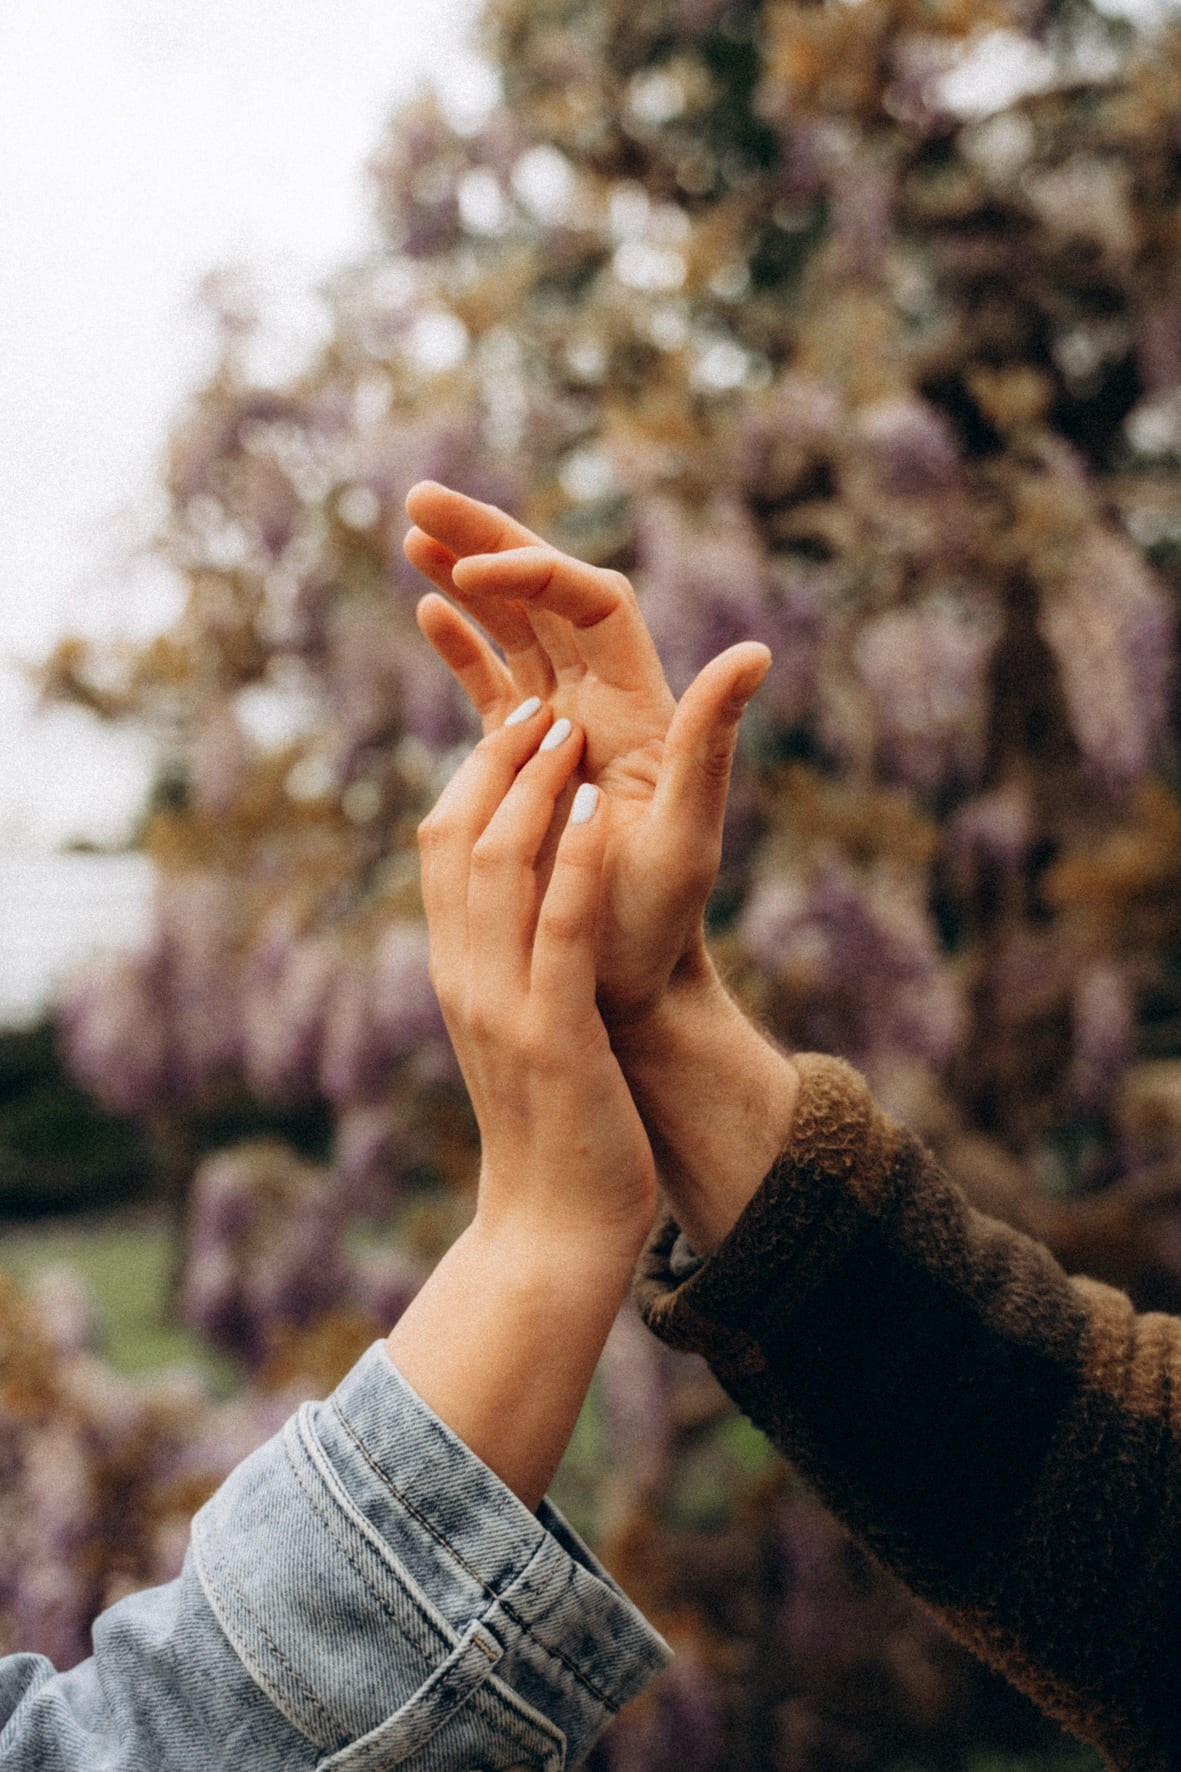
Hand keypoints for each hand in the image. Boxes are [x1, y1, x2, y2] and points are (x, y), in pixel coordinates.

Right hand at [405, 482, 770, 1023]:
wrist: (630, 983)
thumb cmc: (661, 921)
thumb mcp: (688, 834)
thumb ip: (710, 741)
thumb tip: (755, 651)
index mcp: (641, 708)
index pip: (591, 604)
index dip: (535, 573)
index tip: (475, 570)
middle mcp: (605, 702)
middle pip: (548, 594)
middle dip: (488, 540)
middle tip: (422, 497)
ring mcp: (564, 726)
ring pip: (515, 628)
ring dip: (468, 577)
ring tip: (411, 530)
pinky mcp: (529, 761)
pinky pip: (495, 685)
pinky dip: (464, 646)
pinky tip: (427, 610)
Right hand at [418, 697, 656, 1259]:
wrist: (551, 1229)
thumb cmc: (549, 1125)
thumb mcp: (518, 1028)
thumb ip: (511, 962)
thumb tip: (526, 902)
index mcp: (456, 971)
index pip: (443, 849)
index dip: (473, 775)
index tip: (516, 721)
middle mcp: (464, 977)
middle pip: (457, 838)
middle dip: (496, 761)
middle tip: (541, 704)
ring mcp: (501, 1004)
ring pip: (498, 868)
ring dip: (533, 788)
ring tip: (568, 731)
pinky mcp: (551, 1036)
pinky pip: (558, 929)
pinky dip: (574, 860)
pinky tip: (599, 809)